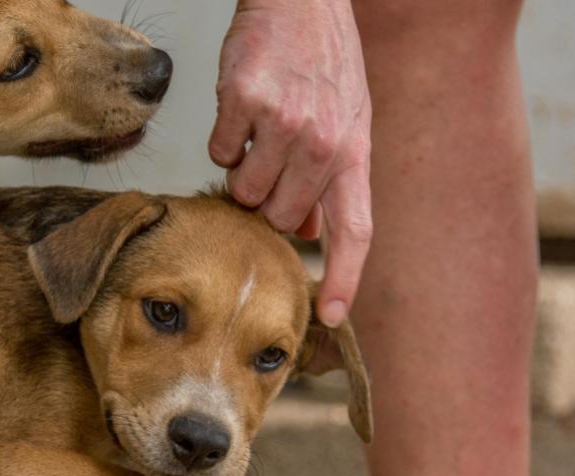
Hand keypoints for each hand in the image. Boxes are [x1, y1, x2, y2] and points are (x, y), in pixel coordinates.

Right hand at [210, 0, 371, 327]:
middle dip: (268, 202)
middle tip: (272, 164)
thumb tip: (305, 234)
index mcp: (354, 151)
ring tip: (260, 132)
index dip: (343, 278)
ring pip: (244, 190)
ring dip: (244, 171)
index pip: (354, 229)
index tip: (328, 315)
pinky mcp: (243, 103)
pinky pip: (220, 153)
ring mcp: (284, 123)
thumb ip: (331, 180)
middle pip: (279, 217)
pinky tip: (243, 111)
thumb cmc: (324, 61)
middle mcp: (324, 142)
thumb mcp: (347, 120)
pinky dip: (225, 140)